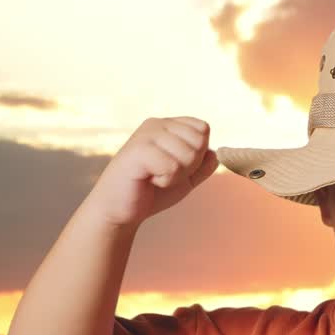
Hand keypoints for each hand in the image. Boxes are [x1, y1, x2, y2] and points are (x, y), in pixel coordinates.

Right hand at [86, 116, 218, 227]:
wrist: (119, 210)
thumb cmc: (151, 191)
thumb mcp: (185, 179)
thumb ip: (203, 166)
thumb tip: (215, 153)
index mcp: (167, 126)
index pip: (203, 129)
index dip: (198, 154)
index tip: (176, 166)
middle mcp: (156, 124)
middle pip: (199, 140)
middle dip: (189, 166)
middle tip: (164, 173)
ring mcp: (146, 135)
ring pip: (188, 154)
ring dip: (176, 175)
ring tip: (155, 176)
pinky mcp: (137, 151)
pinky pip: (172, 166)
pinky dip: (165, 180)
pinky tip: (148, 180)